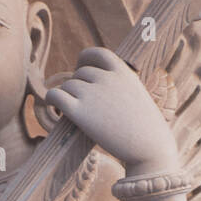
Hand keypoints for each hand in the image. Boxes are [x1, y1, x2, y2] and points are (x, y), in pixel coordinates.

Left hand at [46, 47, 178, 172]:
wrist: (150, 147)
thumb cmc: (145, 128)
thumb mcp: (136, 96)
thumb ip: (119, 85)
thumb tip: (98, 84)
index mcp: (122, 71)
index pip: (97, 53)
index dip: (85, 60)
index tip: (82, 70)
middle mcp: (106, 78)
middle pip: (80, 73)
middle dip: (79, 86)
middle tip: (81, 103)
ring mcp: (92, 94)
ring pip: (68, 86)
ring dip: (68, 97)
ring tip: (73, 112)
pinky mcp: (80, 113)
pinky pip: (56, 95)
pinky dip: (51, 98)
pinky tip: (54, 106)